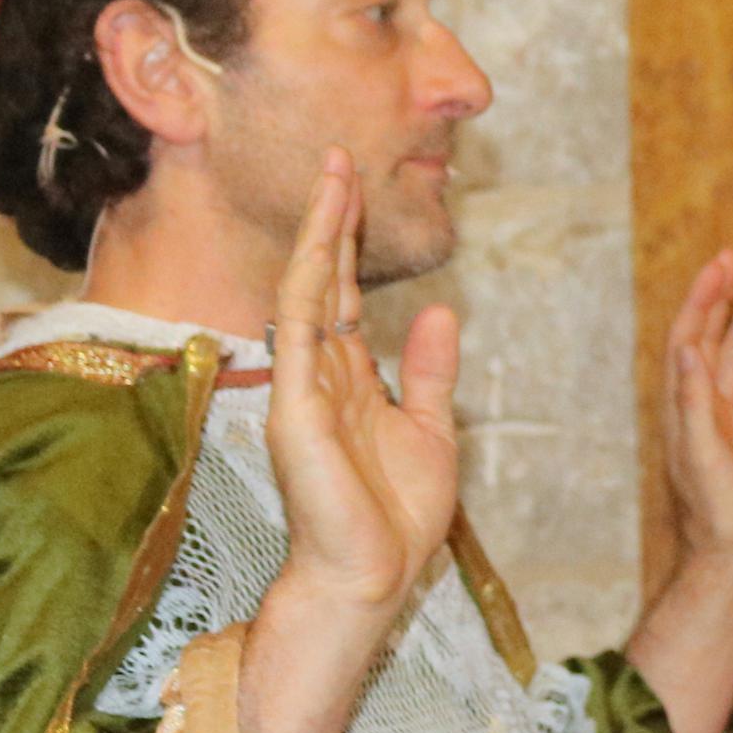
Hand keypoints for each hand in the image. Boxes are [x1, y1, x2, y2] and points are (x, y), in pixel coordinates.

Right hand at [262, 152, 458, 622]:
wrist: (370, 576)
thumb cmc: (394, 517)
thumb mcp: (430, 431)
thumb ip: (429, 372)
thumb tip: (438, 312)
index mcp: (348, 381)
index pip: (345, 296)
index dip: (350, 244)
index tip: (357, 189)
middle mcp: (318, 374)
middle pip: (323, 280)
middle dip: (329, 219)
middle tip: (337, 156)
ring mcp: (301, 386)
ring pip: (308, 289)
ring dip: (319, 232)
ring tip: (332, 173)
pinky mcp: (294, 405)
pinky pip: (299, 326)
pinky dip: (310, 277)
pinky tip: (319, 235)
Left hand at [659, 253, 732, 586]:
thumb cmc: (715, 519)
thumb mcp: (702, 458)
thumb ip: (696, 406)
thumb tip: (690, 350)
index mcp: (686, 410)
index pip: (689, 341)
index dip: (702, 301)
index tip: (720, 266)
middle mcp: (706, 412)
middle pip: (713, 342)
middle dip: (724, 301)